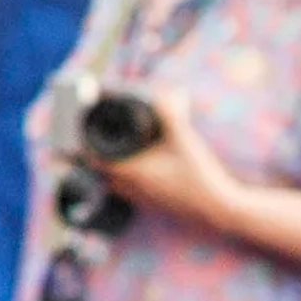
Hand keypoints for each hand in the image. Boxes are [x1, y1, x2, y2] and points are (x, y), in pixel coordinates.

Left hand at [91, 88, 242, 239]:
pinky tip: (135, 165)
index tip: (80, 131)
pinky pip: (127, 190)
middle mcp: (132, 189)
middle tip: (91, 135)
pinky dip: (123, 176)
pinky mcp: (154, 203)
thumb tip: (170, 92)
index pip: (93, 161)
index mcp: (132, 173)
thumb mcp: (185, 140)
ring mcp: (142, 199)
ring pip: (113, 182)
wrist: (220, 209)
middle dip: (92, 153)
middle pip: (99, 171)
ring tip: (109, 147)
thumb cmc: (200, 176)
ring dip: (108, 166)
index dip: (82, 146)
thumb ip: (174, 115)